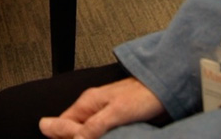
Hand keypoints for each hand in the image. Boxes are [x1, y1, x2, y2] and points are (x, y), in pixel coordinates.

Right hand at [39, 77, 165, 138]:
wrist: (160, 86)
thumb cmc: (141, 96)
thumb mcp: (117, 112)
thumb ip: (95, 125)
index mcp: (87, 102)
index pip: (62, 123)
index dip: (59, 136)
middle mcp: (91, 106)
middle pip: (70, 127)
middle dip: (70, 138)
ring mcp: (100, 111)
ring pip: (82, 130)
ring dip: (82, 138)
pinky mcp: (111, 117)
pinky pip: (94, 131)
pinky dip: (93, 138)